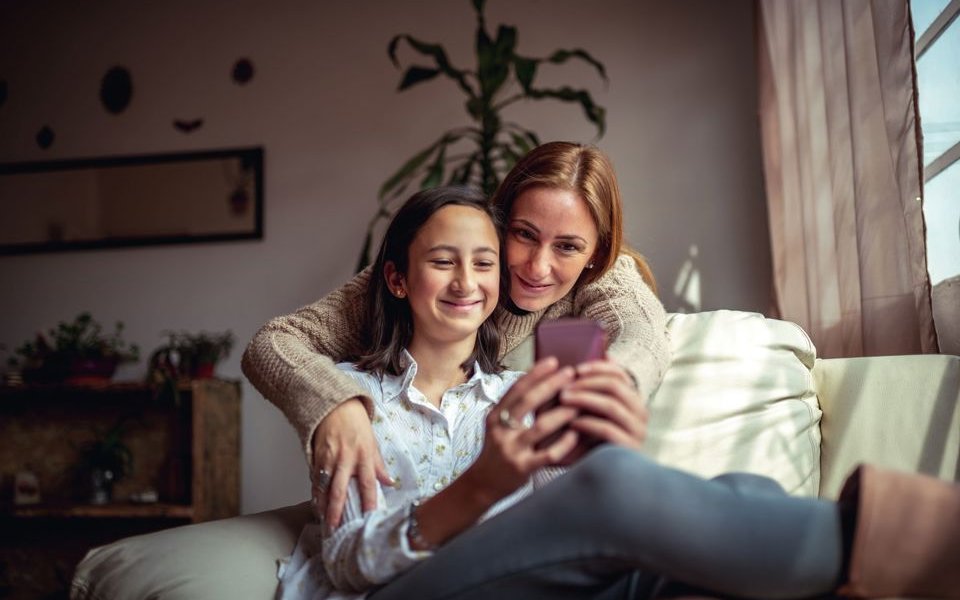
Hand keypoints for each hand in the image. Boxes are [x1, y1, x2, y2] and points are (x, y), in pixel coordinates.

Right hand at [311, 397, 392, 527]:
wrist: (335, 406)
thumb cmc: (356, 424)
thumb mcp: (372, 442)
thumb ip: (379, 465)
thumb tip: (389, 483)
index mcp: (364, 455)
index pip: (368, 482)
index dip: (369, 500)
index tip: (368, 516)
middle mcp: (346, 459)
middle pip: (340, 489)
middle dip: (336, 510)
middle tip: (334, 526)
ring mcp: (329, 458)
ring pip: (323, 486)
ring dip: (322, 504)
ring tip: (323, 519)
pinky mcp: (316, 456)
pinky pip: (315, 478)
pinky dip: (315, 491)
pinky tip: (316, 502)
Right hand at [464, 358, 579, 502]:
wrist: (482, 485)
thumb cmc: (497, 450)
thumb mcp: (499, 426)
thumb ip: (516, 408)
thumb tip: (543, 383)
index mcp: (495, 416)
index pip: (516, 389)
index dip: (534, 374)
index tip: (553, 361)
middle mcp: (501, 431)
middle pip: (528, 402)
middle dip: (551, 385)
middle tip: (570, 373)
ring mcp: (512, 449)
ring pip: (541, 427)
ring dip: (562, 413)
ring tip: (579, 403)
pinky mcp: (523, 468)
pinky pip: (548, 454)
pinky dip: (564, 443)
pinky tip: (576, 434)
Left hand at [556, 360, 647, 463]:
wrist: (603, 476)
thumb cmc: (593, 438)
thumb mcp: (593, 411)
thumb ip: (593, 389)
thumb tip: (603, 353)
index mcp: (633, 400)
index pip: (620, 374)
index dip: (598, 368)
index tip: (576, 368)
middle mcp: (641, 413)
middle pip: (616, 386)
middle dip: (587, 383)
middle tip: (565, 385)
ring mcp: (637, 431)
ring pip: (611, 405)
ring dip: (584, 399)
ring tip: (563, 398)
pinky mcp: (629, 448)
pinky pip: (607, 429)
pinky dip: (587, 423)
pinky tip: (572, 422)